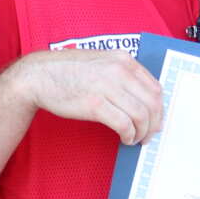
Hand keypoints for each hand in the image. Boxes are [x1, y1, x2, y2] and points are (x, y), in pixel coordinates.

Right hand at [19, 50, 163, 144]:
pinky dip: (129, 135)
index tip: (156, 121)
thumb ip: (124, 77)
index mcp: (123, 59)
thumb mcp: (102, 63)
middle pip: (152, 103)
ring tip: (136, 138)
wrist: (39, 75)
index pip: (155, 87)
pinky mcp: (95, 104)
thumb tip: (147, 104)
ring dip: (142, 132)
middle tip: (149, 135)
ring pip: (141, 115)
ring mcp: (107, 87)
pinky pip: (124, 124)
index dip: (160, 109)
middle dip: (154, 124)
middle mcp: (119, 71)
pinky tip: (125, 139)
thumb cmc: (69, 72)